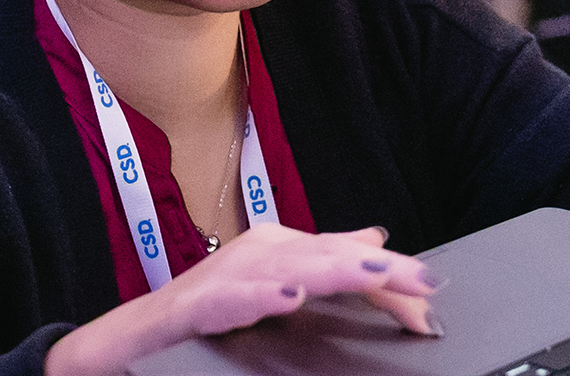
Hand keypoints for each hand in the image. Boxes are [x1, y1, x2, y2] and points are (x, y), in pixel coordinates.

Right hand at [45, 225, 438, 375]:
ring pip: (285, 269)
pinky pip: (231, 300)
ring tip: (372, 276)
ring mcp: (226, 276)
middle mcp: (256, 254)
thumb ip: (323, 258)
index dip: (388, 274)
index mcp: (278, 249)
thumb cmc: (208, 308)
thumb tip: (374, 237)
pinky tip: (288, 297)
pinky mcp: (197, 305)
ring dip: (330, 271)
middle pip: (324, 257)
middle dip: (374, 271)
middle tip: (420, 281)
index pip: (343, 256)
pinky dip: (260, 296)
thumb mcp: (275, 280)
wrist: (139, 332)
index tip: (429, 294)